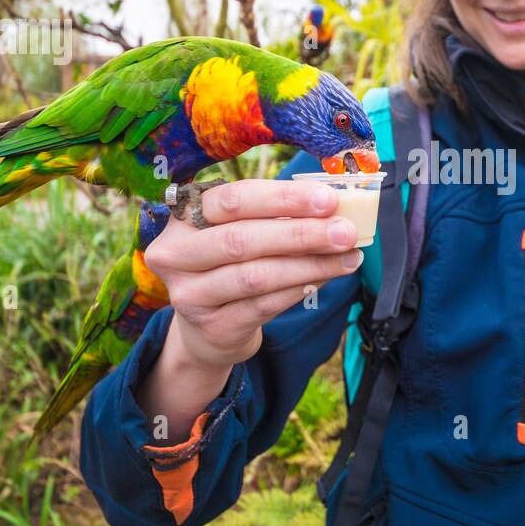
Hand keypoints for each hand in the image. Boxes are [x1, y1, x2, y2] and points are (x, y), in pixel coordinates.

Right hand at [143, 178, 363, 374]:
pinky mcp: (211, 326)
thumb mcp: (242, 231)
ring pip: (256, 276)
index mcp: (184, 215)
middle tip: (345, 231)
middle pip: (242, 239)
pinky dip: (299, 290)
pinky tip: (325, 278)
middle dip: (301, 233)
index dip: (282, 198)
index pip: (233, 199)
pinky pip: (263, 305)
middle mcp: (177, 253)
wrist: (209, 327)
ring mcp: (190, 293)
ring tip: (348, 257)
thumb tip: (335, 207)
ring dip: (309, 265)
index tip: (327, 199)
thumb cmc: (231, 263)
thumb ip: (276, 216)